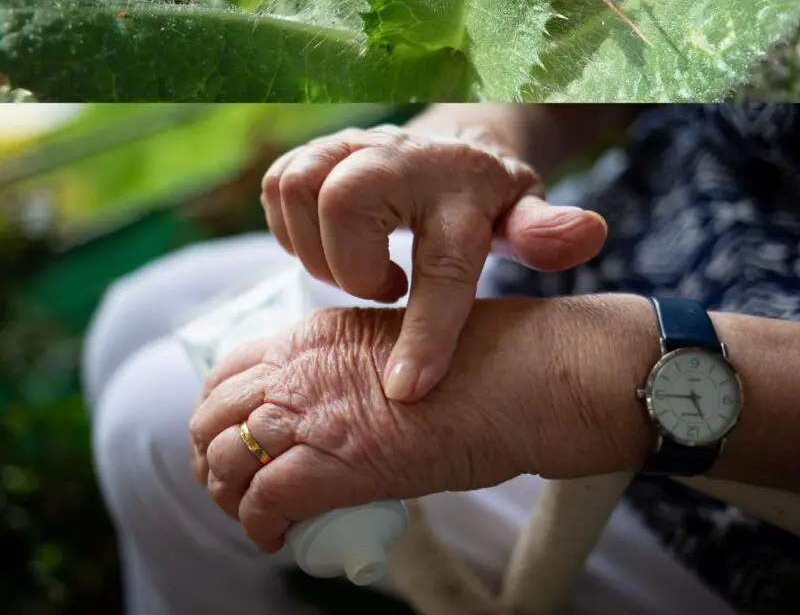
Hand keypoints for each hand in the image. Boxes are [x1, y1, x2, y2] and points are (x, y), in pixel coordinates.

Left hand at [190, 299, 567, 553]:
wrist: (518, 377)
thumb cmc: (478, 363)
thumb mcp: (393, 345)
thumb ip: (349, 370)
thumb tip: (336, 414)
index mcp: (315, 332)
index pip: (231, 368)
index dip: (222, 411)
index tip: (240, 438)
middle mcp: (298, 365)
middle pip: (212, 414)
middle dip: (213, 456)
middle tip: (239, 486)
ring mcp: (309, 411)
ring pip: (223, 458)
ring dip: (230, 495)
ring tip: (256, 516)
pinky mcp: (329, 462)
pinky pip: (260, 502)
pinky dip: (259, 526)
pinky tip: (278, 537)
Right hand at [260, 123, 606, 400]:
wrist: (450, 147)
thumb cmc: (486, 199)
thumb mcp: (525, 214)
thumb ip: (546, 232)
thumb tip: (590, 233)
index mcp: (462, 185)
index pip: (443, 262)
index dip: (426, 331)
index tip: (407, 391)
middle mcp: (401, 155)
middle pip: (346, 199)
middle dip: (352, 266)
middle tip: (386, 289)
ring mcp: (352, 145)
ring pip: (300, 187)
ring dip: (317, 248)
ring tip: (359, 270)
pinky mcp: (315, 150)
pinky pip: (277, 185)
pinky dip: (291, 228)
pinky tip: (330, 248)